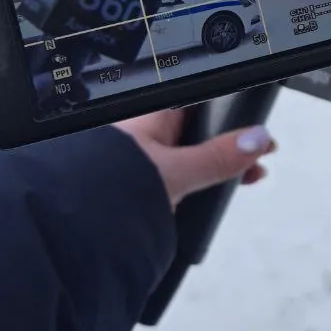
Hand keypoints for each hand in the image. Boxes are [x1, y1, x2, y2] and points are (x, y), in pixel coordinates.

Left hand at [113, 110, 276, 212]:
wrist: (70, 228)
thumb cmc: (107, 187)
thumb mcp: (177, 171)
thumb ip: (218, 157)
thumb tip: (257, 140)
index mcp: (152, 114)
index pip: (202, 102)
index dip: (233, 113)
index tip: (259, 132)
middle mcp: (144, 131)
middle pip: (198, 129)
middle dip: (230, 143)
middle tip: (259, 159)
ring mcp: (140, 158)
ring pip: (188, 154)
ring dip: (215, 165)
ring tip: (246, 177)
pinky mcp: (136, 184)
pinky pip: (176, 175)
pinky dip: (196, 183)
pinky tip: (210, 195)